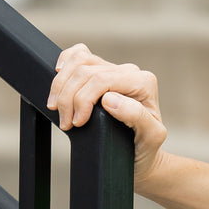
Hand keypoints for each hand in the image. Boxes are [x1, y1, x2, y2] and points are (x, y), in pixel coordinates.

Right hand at [46, 43, 168, 187]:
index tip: (76, 123)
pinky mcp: (101, 71)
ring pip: (78, 61)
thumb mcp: (150, 137)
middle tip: (66, 123)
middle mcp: (130, 72)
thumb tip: (109, 99)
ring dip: (61, 85)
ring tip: (58, 109)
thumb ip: (137, 116)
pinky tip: (59, 78)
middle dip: (68, 97)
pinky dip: (65, 63)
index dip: (82, 100)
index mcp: (143, 82)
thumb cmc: (146, 146)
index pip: (101, 80)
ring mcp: (114, 69)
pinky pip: (78, 54)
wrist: (141, 154)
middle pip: (85, 71)